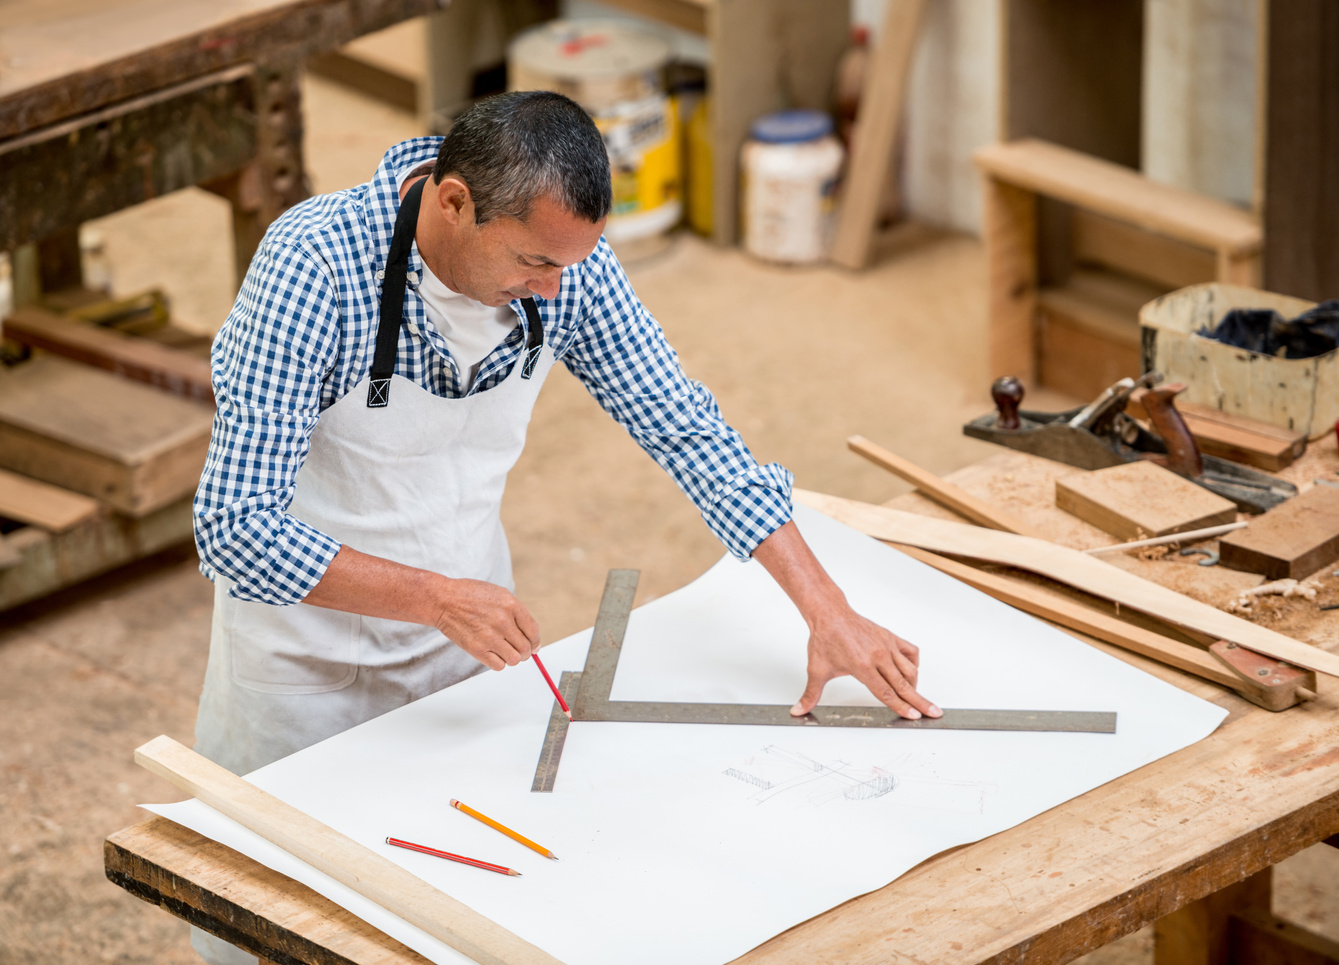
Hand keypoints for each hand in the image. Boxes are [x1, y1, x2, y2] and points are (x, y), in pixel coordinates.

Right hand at [432, 578, 540, 670]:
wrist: (444, 600)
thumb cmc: (470, 595)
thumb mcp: (500, 594)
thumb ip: (517, 613)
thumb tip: (532, 637)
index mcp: (511, 605)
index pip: (533, 631)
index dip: (536, 641)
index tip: (534, 645)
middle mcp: (503, 621)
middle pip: (526, 647)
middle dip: (526, 651)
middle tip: (519, 649)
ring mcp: (490, 636)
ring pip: (515, 659)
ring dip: (513, 658)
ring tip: (506, 651)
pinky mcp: (477, 649)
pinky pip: (499, 666)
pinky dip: (500, 663)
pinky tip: (495, 654)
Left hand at [792, 605, 940, 719]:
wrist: (829, 614)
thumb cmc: (824, 640)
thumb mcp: (817, 670)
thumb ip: (811, 694)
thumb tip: (798, 711)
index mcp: (862, 666)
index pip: (886, 693)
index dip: (901, 707)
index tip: (914, 716)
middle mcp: (878, 656)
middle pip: (904, 685)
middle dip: (920, 701)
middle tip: (934, 712)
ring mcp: (886, 645)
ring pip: (910, 669)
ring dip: (916, 686)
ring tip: (917, 698)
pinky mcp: (890, 637)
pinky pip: (910, 652)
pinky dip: (914, 664)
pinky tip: (911, 672)